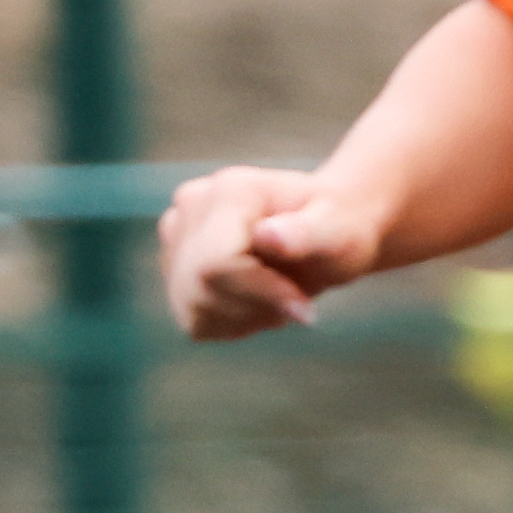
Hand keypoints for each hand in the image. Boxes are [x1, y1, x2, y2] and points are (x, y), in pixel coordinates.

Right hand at [160, 163, 392, 340]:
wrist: (327, 229)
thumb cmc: (338, 227)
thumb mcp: (338, 231)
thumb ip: (307, 234)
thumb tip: (268, 236)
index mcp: (229, 190)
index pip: (215, 264)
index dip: (259, 294)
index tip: (303, 306)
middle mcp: (190, 205)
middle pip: (198, 289)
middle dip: (254, 307)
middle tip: (296, 299)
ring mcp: (175, 234)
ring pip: (193, 308)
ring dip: (246, 317)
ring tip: (280, 293)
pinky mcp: (173, 264)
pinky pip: (194, 319)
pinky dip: (233, 323)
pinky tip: (260, 301)